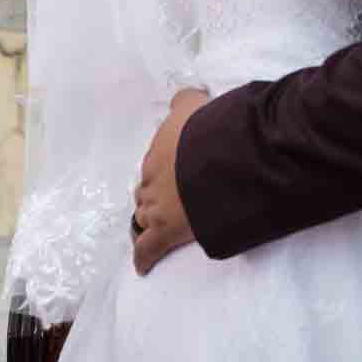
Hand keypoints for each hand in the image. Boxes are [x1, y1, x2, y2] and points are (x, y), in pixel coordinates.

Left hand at [132, 87, 209, 274]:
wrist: (218, 157)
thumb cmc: (214, 129)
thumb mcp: (199, 104)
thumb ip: (189, 100)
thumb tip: (187, 95)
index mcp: (161, 146)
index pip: (156, 160)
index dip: (167, 168)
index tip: (176, 172)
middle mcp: (153, 174)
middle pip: (146, 188)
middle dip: (154, 194)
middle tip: (169, 200)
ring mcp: (156, 204)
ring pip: (142, 215)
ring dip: (147, 220)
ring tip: (156, 227)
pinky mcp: (165, 231)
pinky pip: (148, 248)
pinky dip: (144, 257)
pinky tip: (143, 266)